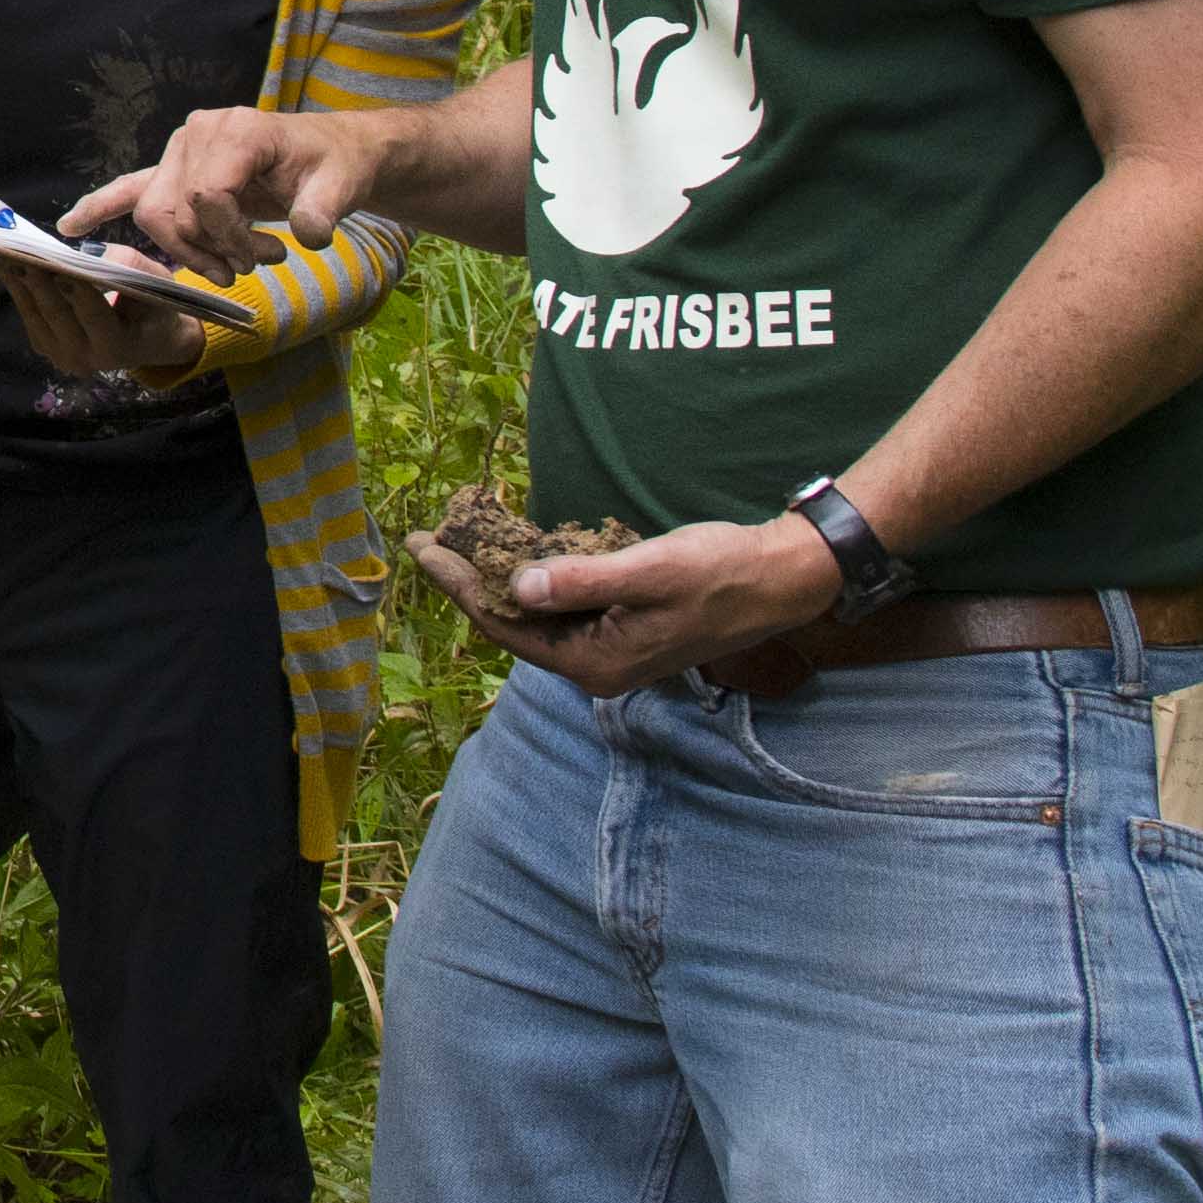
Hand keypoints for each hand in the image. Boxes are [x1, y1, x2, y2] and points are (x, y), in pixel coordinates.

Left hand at [2, 258, 208, 383]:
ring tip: (0, 251)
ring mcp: (63, 357)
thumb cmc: (156, 307)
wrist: (151, 340)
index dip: (74, 288)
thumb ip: (129, 265)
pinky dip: (17, 289)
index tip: (55, 262)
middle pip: (56, 314)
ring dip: (17, 282)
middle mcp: (87, 359)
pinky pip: (29, 316)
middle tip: (17, 249)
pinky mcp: (47, 348)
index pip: (93, 313)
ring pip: (35, 315)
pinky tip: (5, 264)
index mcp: (118, 347)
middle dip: (36, 279)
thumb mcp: (157, 283)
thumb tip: (89, 253)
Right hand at [66, 104, 397, 277]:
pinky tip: (71, 228)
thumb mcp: (342, 186)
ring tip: (231, 266)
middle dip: (207, 249)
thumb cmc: (336, 166)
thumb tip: (307, 234)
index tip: (269, 255)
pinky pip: (130, 188)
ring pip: (155, 213)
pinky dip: (101, 207)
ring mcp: (182, 150)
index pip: (207, 194)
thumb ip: (324, 210)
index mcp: (238, 130)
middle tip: (251, 266)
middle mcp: (199, 133)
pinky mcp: (176, 170)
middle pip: (173, 208)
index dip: (230, 236)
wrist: (332, 155)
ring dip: (187, 251)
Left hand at [402, 514, 840, 697]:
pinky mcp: (623, 627)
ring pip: (537, 612)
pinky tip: (517, 548)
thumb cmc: (719, 572)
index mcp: (595, 663)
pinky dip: (537, 574)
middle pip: (514, 622)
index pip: (505, 624)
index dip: (459, 584)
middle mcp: (596, 665)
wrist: (779, 577)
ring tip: (458, 538)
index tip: (423, 547)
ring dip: (499, 574)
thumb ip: (581, 582)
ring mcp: (610, 648)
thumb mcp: (648, 572)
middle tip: (428, 539)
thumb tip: (518, 587)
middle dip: (469, 579)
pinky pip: (565, 604)